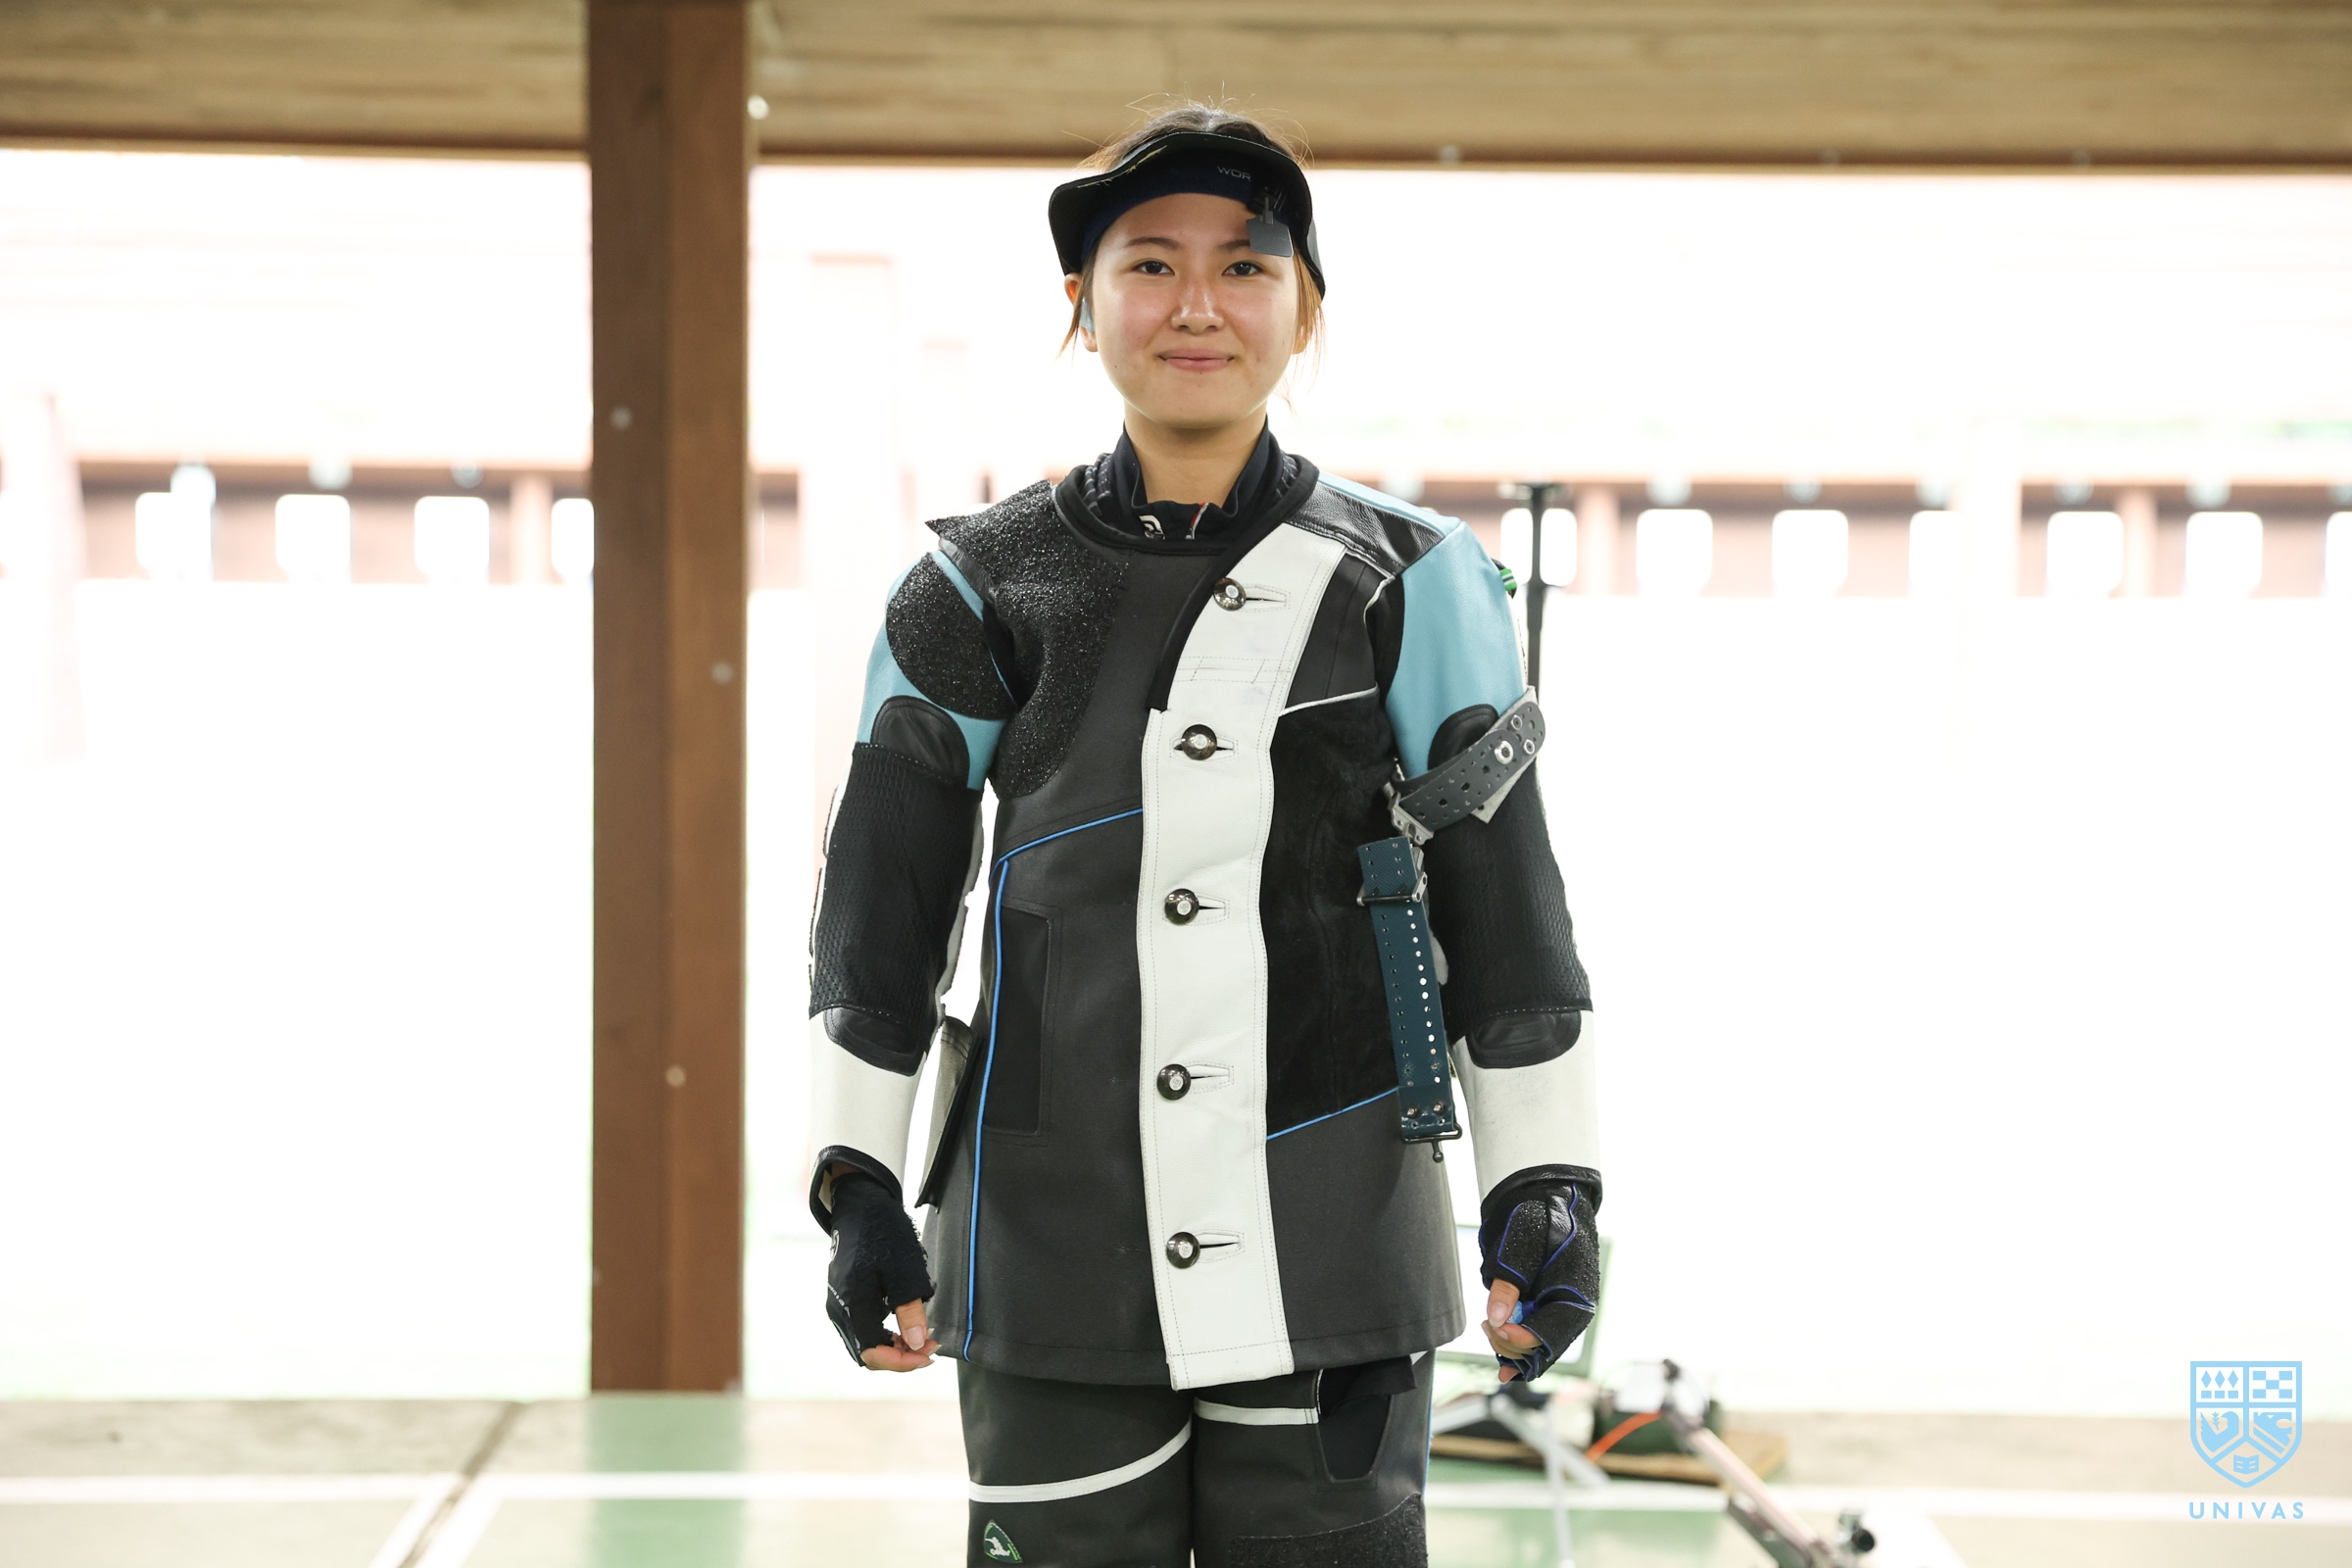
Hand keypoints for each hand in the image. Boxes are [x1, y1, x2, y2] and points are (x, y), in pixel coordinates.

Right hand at [824, 1168, 937, 1371]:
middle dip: (901, 1357)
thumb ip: (909, 1311)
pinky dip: (886, 1333)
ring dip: (895, 1346)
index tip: (929, 1355)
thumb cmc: (883, 1233)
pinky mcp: (846, 1297)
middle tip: (931, 1345)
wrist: (861, 1204)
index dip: (902, 1363)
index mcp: (852, 1306)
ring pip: (865, 1342)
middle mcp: (840, 1310)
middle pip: (868, 1353)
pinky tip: (907, 1324)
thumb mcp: (904, 1272)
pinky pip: (864, 1328)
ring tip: (924, 1335)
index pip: (873, 1354)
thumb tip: (916, 1345)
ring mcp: (840, 1304)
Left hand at [1476, 1167, 1599, 1384]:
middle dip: (1509, 1344)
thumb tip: (1496, 1319)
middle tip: (1485, 1324)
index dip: (1516, 1339)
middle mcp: (1573, 1312)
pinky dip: (1520, 1350)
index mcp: (1575, 1298)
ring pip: (1538, 1349)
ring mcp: (1563, 1312)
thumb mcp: (1522, 1247)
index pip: (1546, 1337)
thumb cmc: (1542, 1218)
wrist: (1552, 1198)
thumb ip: (1509, 1284)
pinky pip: (1538, 1339)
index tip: (1491, 1326)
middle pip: (1540, 1350)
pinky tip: (1505, 1367)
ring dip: (1511, 1346)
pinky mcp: (1552, 1309)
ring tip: (1489, 1327)